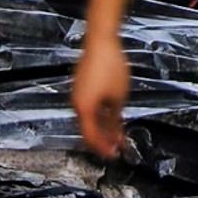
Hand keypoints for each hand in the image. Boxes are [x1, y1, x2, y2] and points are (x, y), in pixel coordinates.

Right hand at [73, 33, 130, 158]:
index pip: (92, 137)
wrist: (100, 43)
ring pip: (90, 120)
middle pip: (89, 130)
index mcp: (85, 109)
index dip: (103, 148)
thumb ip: (116, 115)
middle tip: (116, 148)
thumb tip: (116, 129)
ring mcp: (79, 96)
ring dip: (103, 129)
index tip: (114, 155)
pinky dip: (100, 116)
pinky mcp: (82, 88)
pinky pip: (90, 108)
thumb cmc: (109, 67)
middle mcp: (78, 105)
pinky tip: (112, 119)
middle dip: (103, 140)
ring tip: (117, 136)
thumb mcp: (119, 96)